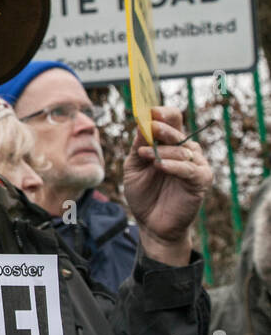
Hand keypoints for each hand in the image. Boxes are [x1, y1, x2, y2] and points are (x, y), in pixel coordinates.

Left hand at [123, 106, 212, 263]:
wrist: (151, 223)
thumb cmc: (143, 193)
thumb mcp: (134, 166)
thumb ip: (138, 146)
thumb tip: (141, 123)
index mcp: (169, 144)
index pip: (173, 119)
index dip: (163, 113)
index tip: (149, 110)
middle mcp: (185, 151)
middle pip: (179, 131)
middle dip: (163, 127)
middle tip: (151, 126)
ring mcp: (195, 165)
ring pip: (183, 149)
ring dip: (163, 150)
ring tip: (146, 156)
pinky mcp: (200, 181)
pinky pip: (189, 169)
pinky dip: (174, 165)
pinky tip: (160, 165)